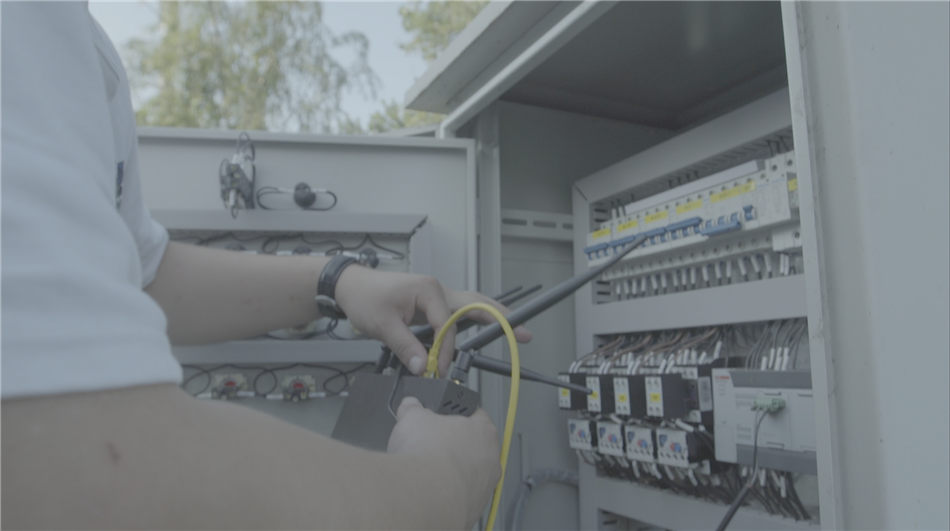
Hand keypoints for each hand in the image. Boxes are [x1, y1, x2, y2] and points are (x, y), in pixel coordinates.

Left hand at [334, 267, 530, 375]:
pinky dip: (471, 320)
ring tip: (514, 327)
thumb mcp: (383, 325)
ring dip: (490, 316)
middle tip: (525, 331)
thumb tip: (424, 366)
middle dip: (502, 318)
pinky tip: (481, 328)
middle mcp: (437, 290)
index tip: (437, 368)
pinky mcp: (431, 303)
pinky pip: (457, 313)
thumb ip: (406, 347)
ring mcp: (436, 295)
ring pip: (470, 306)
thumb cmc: (365, 297)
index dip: (445, 351)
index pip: (448, 326)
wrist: (351, 287)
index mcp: (429, 290)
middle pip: (476, 305)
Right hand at [388, 397, 500, 528]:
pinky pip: (464, 494)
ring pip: (472, 472)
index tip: (447, 417)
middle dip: (455, 444)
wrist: (423, 494)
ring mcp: (486, 485)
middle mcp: (491, 457)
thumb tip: (410, 406)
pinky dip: (450, 491)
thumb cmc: (427, 456)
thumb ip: (414, 408)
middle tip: (434, 444)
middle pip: (475, 445)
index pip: (476, 414)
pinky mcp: (475, 507)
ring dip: (454, 470)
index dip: (457, 414)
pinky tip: (432, 488)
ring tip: (430, 469)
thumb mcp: (412, 418)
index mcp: (483, 428)